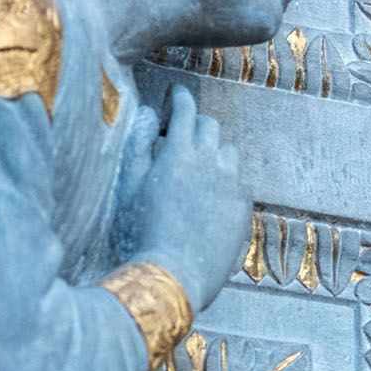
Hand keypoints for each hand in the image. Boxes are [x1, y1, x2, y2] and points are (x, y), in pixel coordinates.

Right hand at [121, 85, 249, 309]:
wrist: (173, 275)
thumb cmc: (140, 232)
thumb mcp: (127, 185)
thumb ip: (138, 144)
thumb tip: (147, 113)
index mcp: (179, 152)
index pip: (185, 109)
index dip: (179, 98)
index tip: (176, 95)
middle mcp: (211, 161)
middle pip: (209, 126)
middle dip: (194, 125)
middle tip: (178, 138)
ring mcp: (232, 183)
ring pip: (226, 153)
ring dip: (212, 154)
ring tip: (194, 173)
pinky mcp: (243, 205)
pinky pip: (237, 181)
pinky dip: (224, 182)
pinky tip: (208, 200)